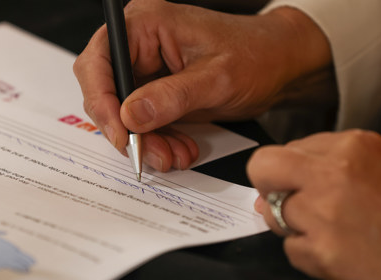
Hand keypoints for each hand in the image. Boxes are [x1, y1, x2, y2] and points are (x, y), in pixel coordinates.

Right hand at [73, 0, 331, 171]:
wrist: (280, 65)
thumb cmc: (256, 56)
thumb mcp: (216, 79)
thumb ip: (171, 97)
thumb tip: (130, 116)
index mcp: (147, 24)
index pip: (100, 62)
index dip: (103, 102)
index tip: (121, 135)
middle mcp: (140, 43)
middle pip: (107, 91)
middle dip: (127, 129)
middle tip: (149, 154)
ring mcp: (147, 68)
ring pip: (124, 113)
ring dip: (145, 141)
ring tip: (173, 155)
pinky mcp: (157, 90)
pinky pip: (143, 121)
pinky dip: (158, 140)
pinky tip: (179, 149)